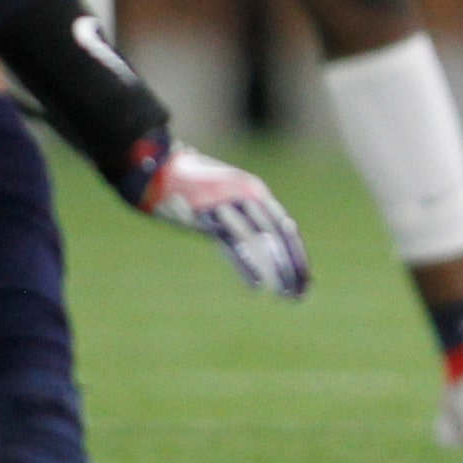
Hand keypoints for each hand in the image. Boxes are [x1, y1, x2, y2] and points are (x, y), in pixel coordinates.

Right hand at [136, 145, 309, 297]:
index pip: (284, 228)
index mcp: (254, 191)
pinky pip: (229, 242)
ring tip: (285, 294)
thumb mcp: (225, 195)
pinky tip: (257, 285)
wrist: (156, 167)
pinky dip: (245, 264)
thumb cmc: (193, 185)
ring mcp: (225, 203)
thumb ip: (243, 214)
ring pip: (257, 241)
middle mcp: (245, 195)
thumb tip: (263, 242)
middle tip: (300, 294)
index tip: (306, 281)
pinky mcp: (205, 214)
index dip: (297, 256)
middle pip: (277, 235)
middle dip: (292, 266)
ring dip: (274, 269)